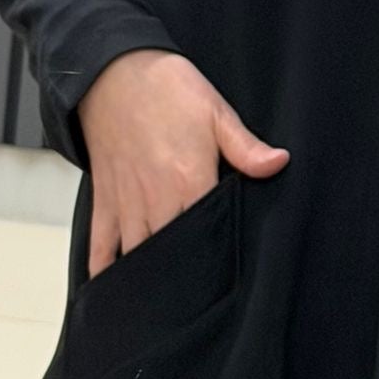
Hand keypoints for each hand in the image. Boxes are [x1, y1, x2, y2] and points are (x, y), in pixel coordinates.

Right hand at [76, 50, 290, 280]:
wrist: (113, 71)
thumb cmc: (167, 89)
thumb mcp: (216, 111)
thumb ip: (246, 146)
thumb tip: (279, 163)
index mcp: (188, 180)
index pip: (207, 233)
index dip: (217, 257)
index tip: (226, 278)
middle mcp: (155, 198)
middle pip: (171, 251)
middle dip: (184, 275)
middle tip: (197, 299)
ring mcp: (127, 201)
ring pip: (137, 254)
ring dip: (148, 276)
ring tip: (163, 306)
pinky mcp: (105, 198)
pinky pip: (100, 244)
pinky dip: (105, 268)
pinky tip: (110, 291)